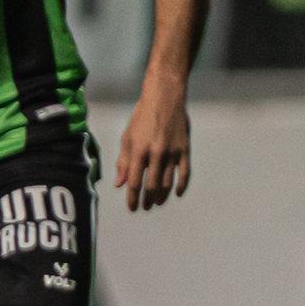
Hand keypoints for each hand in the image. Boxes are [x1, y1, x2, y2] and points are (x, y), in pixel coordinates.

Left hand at [116, 82, 190, 211]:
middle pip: (152, 186)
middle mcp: (156, 153)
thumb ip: (123, 161)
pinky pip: (185, 173)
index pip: (135, 182)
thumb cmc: (142, 116)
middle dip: (147, 200)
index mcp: (139, 150)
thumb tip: (120, 184)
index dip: (132, 198)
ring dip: (162, 196)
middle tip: (145, 207)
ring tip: (157, 202)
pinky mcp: (185, 149)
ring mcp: (172, 152)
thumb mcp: (128, 136)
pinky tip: (177, 194)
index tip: (132, 208)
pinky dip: (181, 186)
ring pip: (168, 182)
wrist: (165, 97)